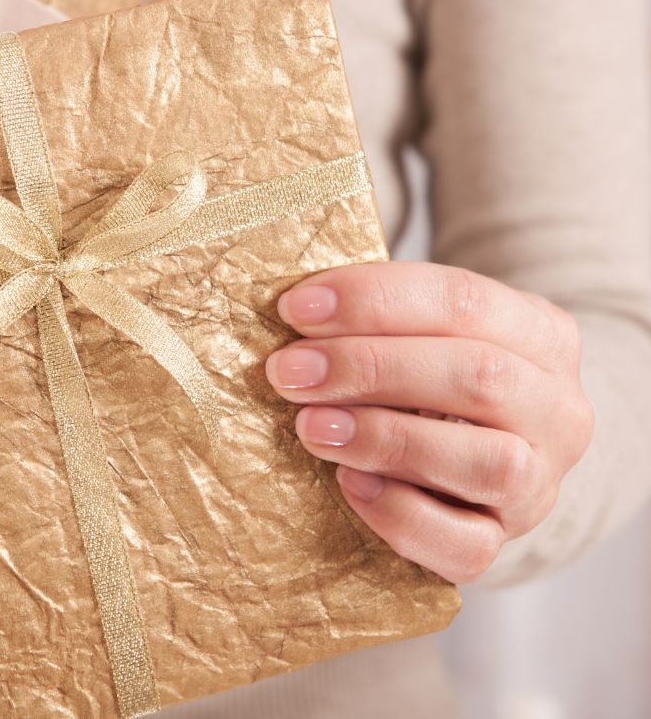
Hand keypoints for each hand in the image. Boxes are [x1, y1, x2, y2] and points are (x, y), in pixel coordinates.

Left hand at [267, 261, 593, 583]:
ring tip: (311, 427)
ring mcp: (539, 483)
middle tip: (289, 371)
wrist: (482, 457)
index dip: (374, 300)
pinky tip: (349, 484)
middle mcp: (557, 408)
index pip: (463, 300)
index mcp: (541, 333)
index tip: (296, 309)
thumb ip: (380, 319)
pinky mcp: (503, 541)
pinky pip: (466, 545)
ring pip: (488, 462)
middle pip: (477, 375)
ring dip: (385, 439)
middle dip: (369, 367)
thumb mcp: (425, 331)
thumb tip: (297, 311)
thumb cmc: (433, 377)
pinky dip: (400, 514)